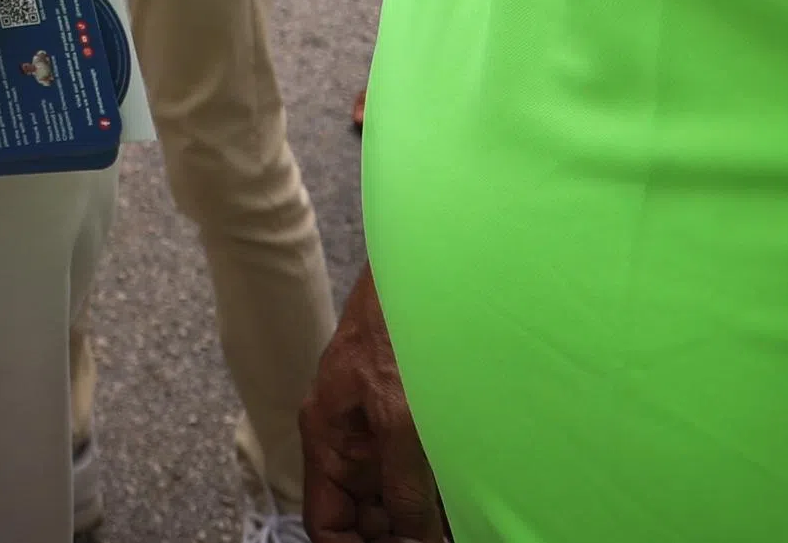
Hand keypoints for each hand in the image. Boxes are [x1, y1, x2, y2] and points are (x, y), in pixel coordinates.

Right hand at [301, 270, 448, 541]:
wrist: (426, 271)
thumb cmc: (399, 328)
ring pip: (393, 495)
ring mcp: (379, 427)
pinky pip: (417, 471)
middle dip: (392, 535)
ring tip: (450, 526)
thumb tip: (414, 538)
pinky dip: (436, 494)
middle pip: (362, 513)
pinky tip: (462, 502)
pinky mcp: (411, 416)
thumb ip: (403, 484)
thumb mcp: (400, 417)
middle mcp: (349, 438)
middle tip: (430, 540)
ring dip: (418, 518)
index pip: (324, 520)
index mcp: (327, 437)